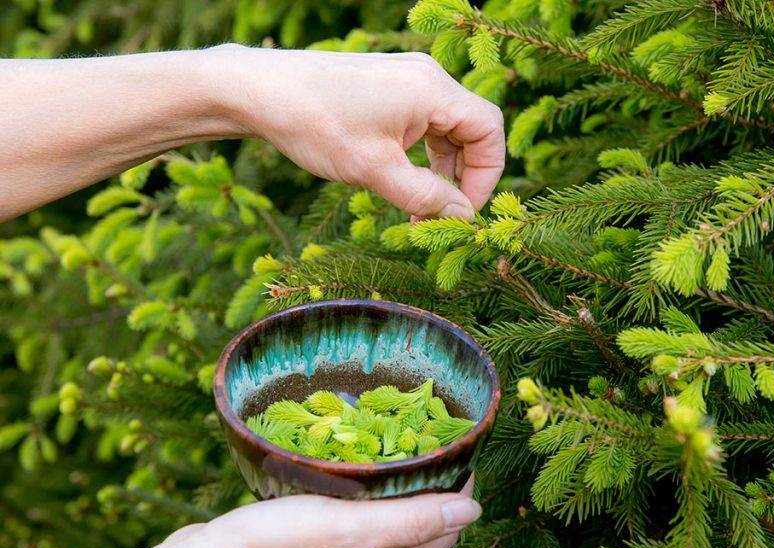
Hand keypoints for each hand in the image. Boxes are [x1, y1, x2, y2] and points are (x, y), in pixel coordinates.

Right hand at [189, 477, 480, 547]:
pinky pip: (350, 526)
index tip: (458, 449)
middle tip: (427, 441)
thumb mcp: (353, 528)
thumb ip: (414, 521)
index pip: (445, 530)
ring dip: (394, 493)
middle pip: (418, 530)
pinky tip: (345, 477)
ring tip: (391, 450)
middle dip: (431, 489)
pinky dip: (359, 501)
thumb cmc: (275, 546)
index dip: (458, 490)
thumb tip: (474, 511)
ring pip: (383, 527)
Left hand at [210, 46, 504, 219]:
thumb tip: (462, 217)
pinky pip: (423, 123)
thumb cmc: (315, 124)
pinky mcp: (388, 87)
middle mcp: (426, 77)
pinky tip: (403, 183)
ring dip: (441, 171)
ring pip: (447, 129)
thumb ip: (426, 197)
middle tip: (441, 216)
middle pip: (472, 129)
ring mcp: (407, 79)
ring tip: (420, 209)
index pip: (489, 129)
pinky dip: (422, 156)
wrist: (257, 91)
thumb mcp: (375, 170)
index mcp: (431, 89)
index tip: (465, 211)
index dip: (487, 174)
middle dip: (463, 177)